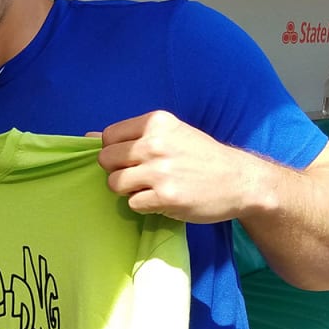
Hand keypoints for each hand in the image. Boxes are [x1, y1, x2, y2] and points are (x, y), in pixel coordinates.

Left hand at [92, 110, 256, 222]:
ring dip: (128, 190)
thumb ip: (131, 135)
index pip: (108, 137)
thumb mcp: (171, 134)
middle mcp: (155, 144)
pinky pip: (132, 203)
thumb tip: (88, 137)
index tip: (131, 158)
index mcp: (156, 123)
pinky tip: (162, 199)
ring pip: (115, 183)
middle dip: (117, 171)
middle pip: (106, 160)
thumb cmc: (201, 157)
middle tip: (140, 175)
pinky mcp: (166, 197)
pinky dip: (143, 205)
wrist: (240, 181)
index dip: (114, 151)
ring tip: (150, 187)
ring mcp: (160, 171)